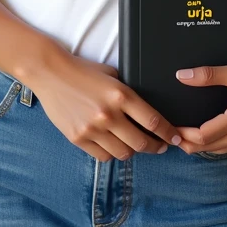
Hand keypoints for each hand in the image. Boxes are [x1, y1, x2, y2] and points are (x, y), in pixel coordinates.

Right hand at [29, 47, 182, 161]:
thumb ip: (128, 92)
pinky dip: (112, 153)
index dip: (169, 133)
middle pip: (142, 142)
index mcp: (121, 95)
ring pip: (123, 153)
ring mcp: (92, 128)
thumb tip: (147, 108)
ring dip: (133, 151)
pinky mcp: (78, 138)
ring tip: (136, 145)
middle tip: (161, 147)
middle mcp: (108, 114)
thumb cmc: (82, 70)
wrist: (50, 72)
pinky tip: (113, 144)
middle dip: (156, 147)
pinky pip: (103, 156)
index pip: (153, 121)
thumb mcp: (112, 74)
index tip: (176, 138)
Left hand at [173, 57, 226, 155]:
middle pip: (205, 147)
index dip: (184, 134)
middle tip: (168, 132)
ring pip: (213, 150)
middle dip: (185, 141)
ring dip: (196, 144)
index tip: (170, 127)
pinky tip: (199, 133)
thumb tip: (182, 76)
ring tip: (180, 131)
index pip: (204, 135)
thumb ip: (208, 74)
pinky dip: (209, 143)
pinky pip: (222, 149)